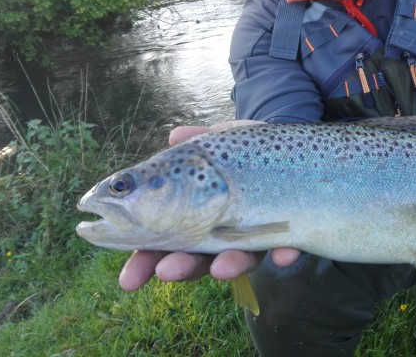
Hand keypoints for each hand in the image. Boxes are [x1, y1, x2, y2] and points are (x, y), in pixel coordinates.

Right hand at [118, 119, 301, 291]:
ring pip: (240, 260)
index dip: (145, 264)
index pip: (163, 246)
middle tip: (167, 270)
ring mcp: (254, 238)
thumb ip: (196, 142)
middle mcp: (221, 235)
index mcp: (191, 218)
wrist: (283, 151)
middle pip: (198, 260)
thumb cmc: (238, 151)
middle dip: (182, 267)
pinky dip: (284, 253)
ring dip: (229, 266)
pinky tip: (284, 253)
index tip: (128, 280)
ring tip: (221, 268)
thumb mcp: (217, 144)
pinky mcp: (286, 234)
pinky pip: (287, 249)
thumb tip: (176, 135)